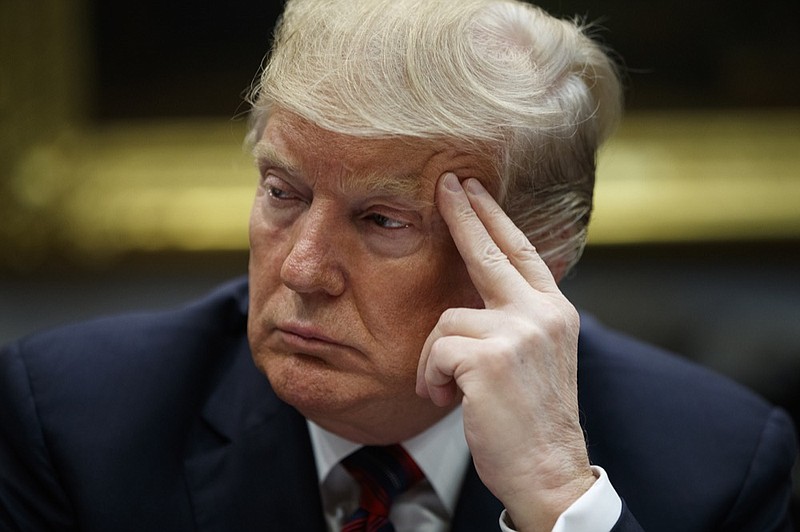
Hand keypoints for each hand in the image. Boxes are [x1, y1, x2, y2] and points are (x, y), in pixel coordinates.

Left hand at [416, 173, 594, 530]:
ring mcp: (518, 332)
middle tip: (446, 183)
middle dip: (463, 213)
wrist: (548, 471)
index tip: (473, 188)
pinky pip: (436, 350)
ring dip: (437, 358)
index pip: (520, 251)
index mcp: (553, 312)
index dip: (493, 217)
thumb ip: (516, 319)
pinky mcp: (490, 357)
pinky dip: (432, 377)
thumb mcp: (535, 357)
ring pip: (447, 318)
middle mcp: (541, 313)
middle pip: (490, 251)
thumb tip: (480, 294)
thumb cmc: (532, 418)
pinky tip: (449, 398)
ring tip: (450, 388)